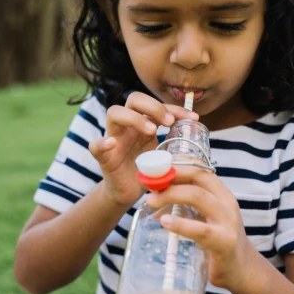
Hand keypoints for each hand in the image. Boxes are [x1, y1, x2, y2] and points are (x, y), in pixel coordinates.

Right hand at [88, 92, 197, 207]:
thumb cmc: (147, 173)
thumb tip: (198, 141)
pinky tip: (111, 144)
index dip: (176, 108)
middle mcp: (128, 126)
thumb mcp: (165, 158)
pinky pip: (95, 145)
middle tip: (168, 122)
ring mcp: (113, 138)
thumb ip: (175, 147)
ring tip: (151, 131)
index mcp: (144, 124)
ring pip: (114, 113)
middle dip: (153, 106)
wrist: (127, 193)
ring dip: (134, 118)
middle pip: (134, 99)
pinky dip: (102, 143)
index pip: (158, 105)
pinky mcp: (103, 157)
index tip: (193, 119)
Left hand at [146, 165, 253, 290]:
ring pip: (198, 197)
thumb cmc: (218, 241)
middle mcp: (227, 203)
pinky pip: (200, 230)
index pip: (199, 171)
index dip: (176, 167)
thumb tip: (153, 200)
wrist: (242, 271)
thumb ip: (185, 207)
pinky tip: (165, 222)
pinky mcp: (224, 242)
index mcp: (222, 195)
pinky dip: (181, 224)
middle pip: (197, 179)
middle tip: (149, 186)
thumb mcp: (205, 218)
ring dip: (171, 195)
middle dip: (170, 178)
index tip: (155, 170)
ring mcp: (228, 222)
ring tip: (151, 201)